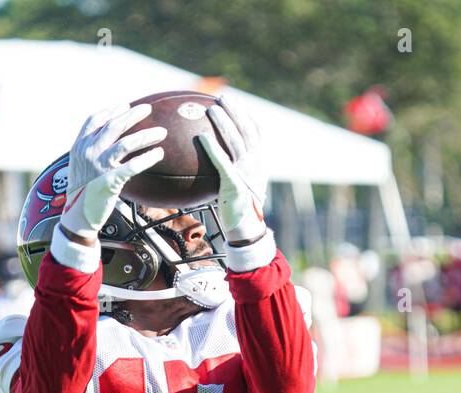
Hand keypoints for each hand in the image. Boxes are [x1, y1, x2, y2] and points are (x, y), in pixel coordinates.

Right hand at [59, 103, 166, 242]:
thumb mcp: (81, 167)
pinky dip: (147, 158)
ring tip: (162, 132)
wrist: (77, 216)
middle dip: (133, 115)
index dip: (111, 111)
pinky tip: (158, 154)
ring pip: (126, 143)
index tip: (125, 105)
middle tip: (148, 108)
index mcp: (80, 147)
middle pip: (113, 126)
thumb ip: (92, 152)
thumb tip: (111, 142)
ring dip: (146, 135)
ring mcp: (98, 166)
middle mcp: (88, 152)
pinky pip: (133, 166)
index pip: (94, 120)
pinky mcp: (109, 180)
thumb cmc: (82, 193)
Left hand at [199, 94, 268, 242]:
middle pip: (246, 131)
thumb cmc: (237, 206)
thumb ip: (231, 167)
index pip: (254, 132)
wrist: (244, 227)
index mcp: (258, 162)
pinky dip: (213, 148)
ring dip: (224, 123)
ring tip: (212, 110)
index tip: (232, 102)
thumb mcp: (237, 182)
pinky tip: (202, 138)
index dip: (244, 115)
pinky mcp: (235, 184)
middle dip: (235, 111)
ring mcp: (247, 173)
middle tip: (221, 98)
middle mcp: (255, 164)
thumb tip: (213, 156)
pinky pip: (223, 162)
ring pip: (236, 142)